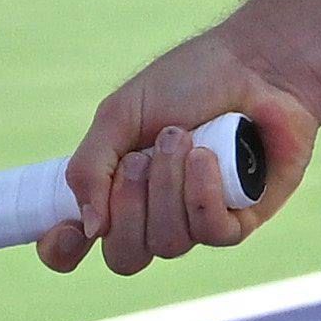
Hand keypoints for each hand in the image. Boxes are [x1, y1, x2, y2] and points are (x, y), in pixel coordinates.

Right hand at [39, 34, 320, 275]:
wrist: (257, 65)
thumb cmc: (189, 82)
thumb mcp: (120, 113)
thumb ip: (90, 167)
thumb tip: (88, 227)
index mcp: (116, 190)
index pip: (75, 247)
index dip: (62, 250)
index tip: (66, 230)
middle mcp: (153, 215)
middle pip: (125, 255)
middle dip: (130, 205)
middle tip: (143, 156)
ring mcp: (196, 221)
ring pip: (168, 243)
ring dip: (169, 187)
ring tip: (183, 139)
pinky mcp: (240, 220)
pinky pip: (211, 233)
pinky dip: (204, 194)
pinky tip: (209, 158)